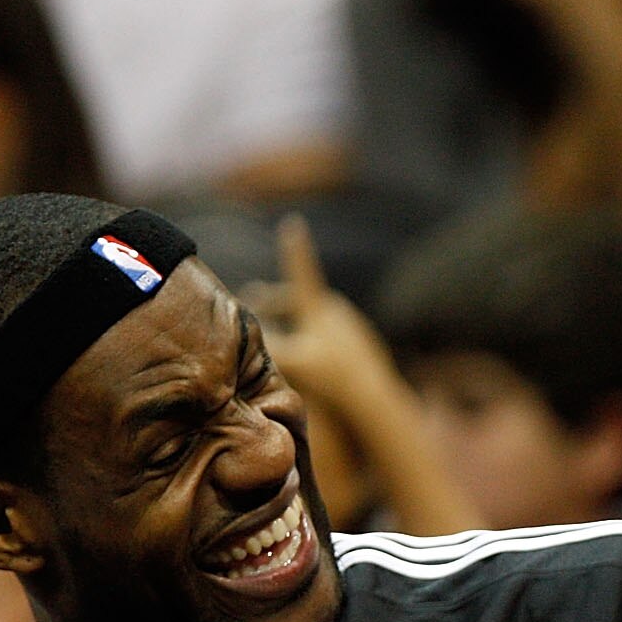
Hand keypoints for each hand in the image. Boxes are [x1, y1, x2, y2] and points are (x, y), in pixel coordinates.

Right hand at [248, 215, 408, 418]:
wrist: (376, 399)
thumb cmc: (331, 378)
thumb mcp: (290, 360)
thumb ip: (265, 341)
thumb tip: (245, 328)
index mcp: (320, 308)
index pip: (301, 271)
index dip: (294, 248)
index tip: (293, 223)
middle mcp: (338, 311)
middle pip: (299, 299)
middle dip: (276, 302)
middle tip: (256, 303)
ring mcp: (352, 327)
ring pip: (314, 317)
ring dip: (294, 322)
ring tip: (278, 335)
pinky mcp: (362, 343)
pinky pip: (329, 334)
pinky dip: (311, 339)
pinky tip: (306, 358)